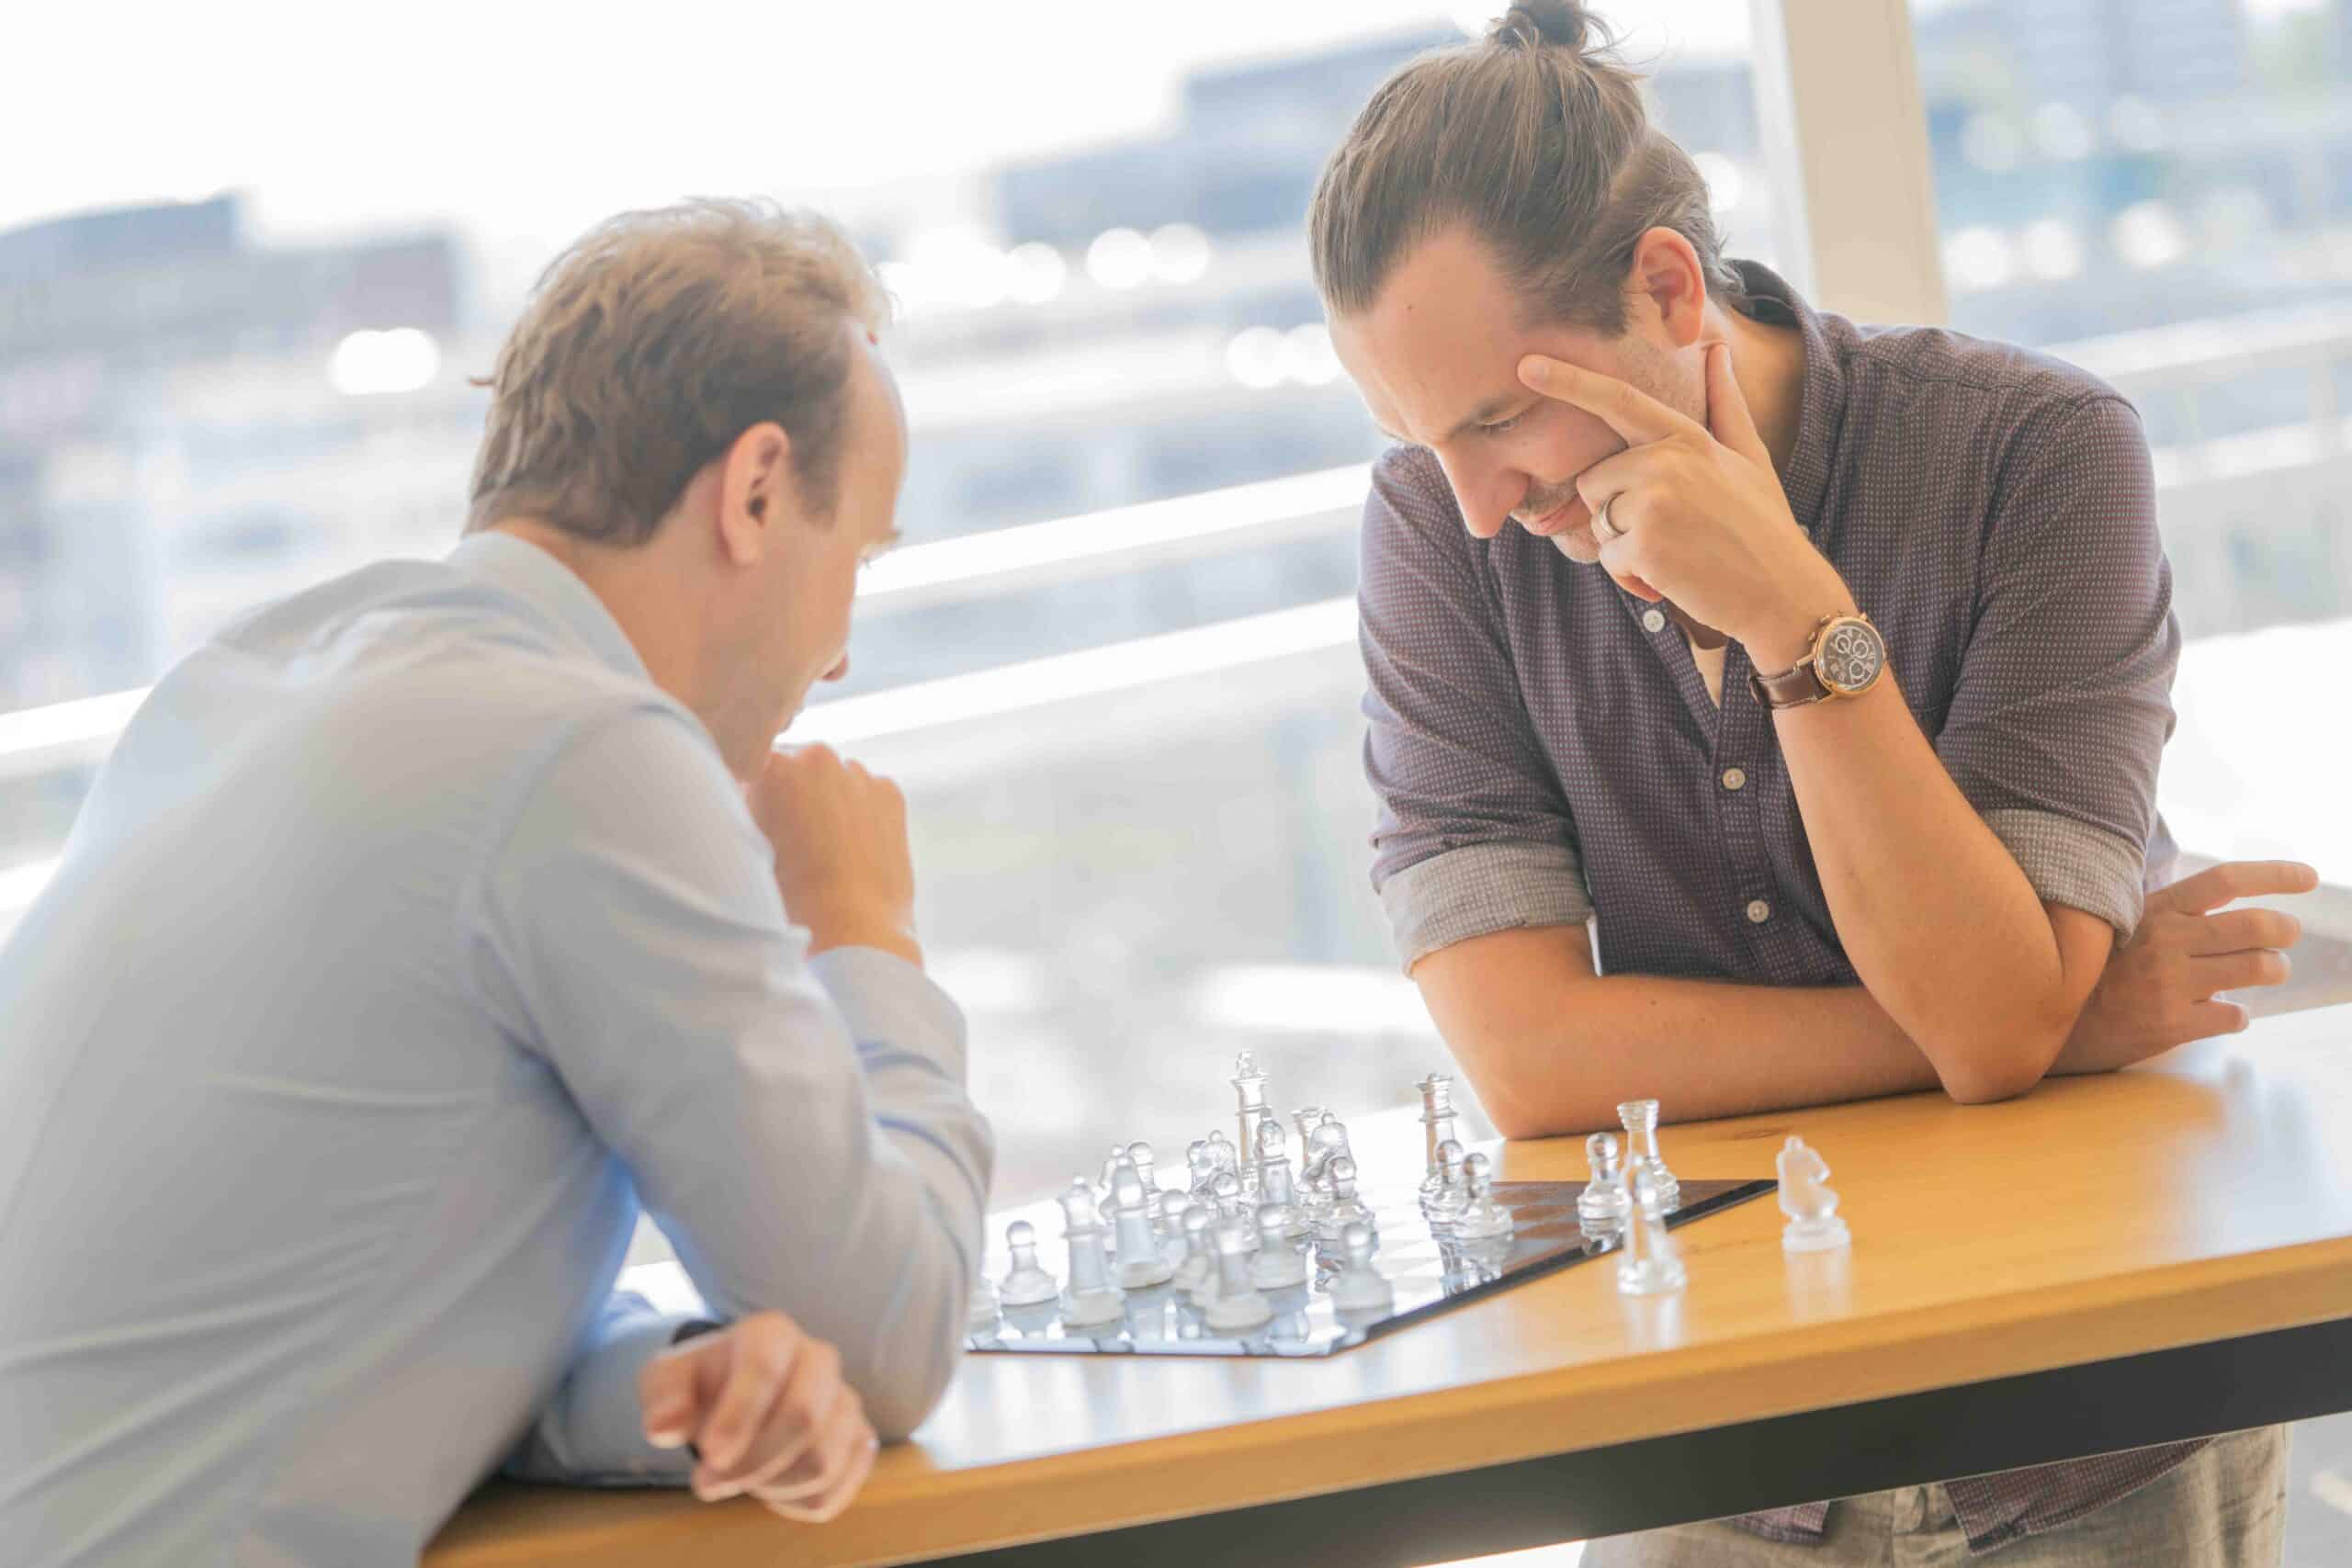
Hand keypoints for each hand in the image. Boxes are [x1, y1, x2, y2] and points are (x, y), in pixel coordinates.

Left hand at [639, 1311, 879, 1521]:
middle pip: (804, 1416)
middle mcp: (819, 1358)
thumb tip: (663, 1427)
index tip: (710, 1455)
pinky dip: (796, 1504)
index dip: (739, 1415)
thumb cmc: (703, 1387)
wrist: (738, 1398)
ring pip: (822, 1460)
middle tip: (708, 1482)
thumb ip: (663, 1397)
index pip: (766, 1366)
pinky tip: (771, 1488)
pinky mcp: (859, 1441)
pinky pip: (836, 1489)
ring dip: (770, 1484)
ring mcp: (846, 1400)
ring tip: (741, 1476)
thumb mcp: (669, 1380)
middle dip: (753, 1462)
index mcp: (772, 1333)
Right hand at [746, 744, 920, 964]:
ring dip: (829, 801)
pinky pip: (867, 793)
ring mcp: (858, 772)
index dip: (756, 799)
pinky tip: (855, 848)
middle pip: (798, 769)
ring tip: (827, 849)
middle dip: (795, 795)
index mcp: (773, 768)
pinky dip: (862, 811)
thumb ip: (748, 810)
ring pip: (835, 780)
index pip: (755, 770)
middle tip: (795, 840)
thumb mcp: (749, 848)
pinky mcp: (890, 792)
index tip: (762, 827)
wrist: (852, 928)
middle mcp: (816, 756)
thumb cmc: (790, 896)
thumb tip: (753, 799)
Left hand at [1515, 342, 1850, 667]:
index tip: (1527, 364)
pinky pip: (1608, 558)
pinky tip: (1672, 575)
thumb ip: (1725, 404)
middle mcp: (1666, 461)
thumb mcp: (1750, 456)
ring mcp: (1653, 501)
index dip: (1569, 381)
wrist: (1783, 591)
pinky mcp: (1643, 544)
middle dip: (1617, 510)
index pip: (1618, 400)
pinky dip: (1632, 574)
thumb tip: (1717, 352)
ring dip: (1625, 544)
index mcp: (1687, 437)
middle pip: (1594, 479)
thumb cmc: (1763, 523)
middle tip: (1670, 531)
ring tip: (1674, 551)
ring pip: (1598, 520)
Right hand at [2052, 860, 2319, 1074]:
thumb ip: (2177, 911)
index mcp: (2156, 910)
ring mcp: (2169, 985)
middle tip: (2287, 935)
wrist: (2057, 1021)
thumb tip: (2239, 904)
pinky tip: (2222, 1013)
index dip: (2274, 875)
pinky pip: (2234, 1016)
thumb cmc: (2104, 967)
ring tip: (2266, 971)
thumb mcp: (2130, 924)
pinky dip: (2237, 1015)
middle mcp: (2165, 942)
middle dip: (2286, 929)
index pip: (2226, 881)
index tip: (2309, 877)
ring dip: (2274, 969)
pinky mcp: (2172, 1025)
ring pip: (2258, 968)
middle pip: (2256, 926)